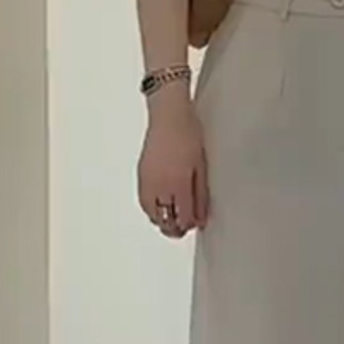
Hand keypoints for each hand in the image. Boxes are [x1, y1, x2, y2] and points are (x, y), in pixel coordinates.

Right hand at [138, 93, 207, 237]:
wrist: (168, 116)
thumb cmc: (188, 135)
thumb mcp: (201, 167)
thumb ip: (201, 195)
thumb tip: (201, 217)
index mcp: (177, 184)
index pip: (183, 218)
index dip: (190, 224)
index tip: (197, 221)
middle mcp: (159, 186)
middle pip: (164, 220)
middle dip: (175, 227)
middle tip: (184, 225)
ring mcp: (148, 181)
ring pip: (152, 214)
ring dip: (162, 219)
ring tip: (172, 217)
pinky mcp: (141, 175)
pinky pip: (144, 202)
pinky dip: (152, 209)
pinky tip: (160, 205)